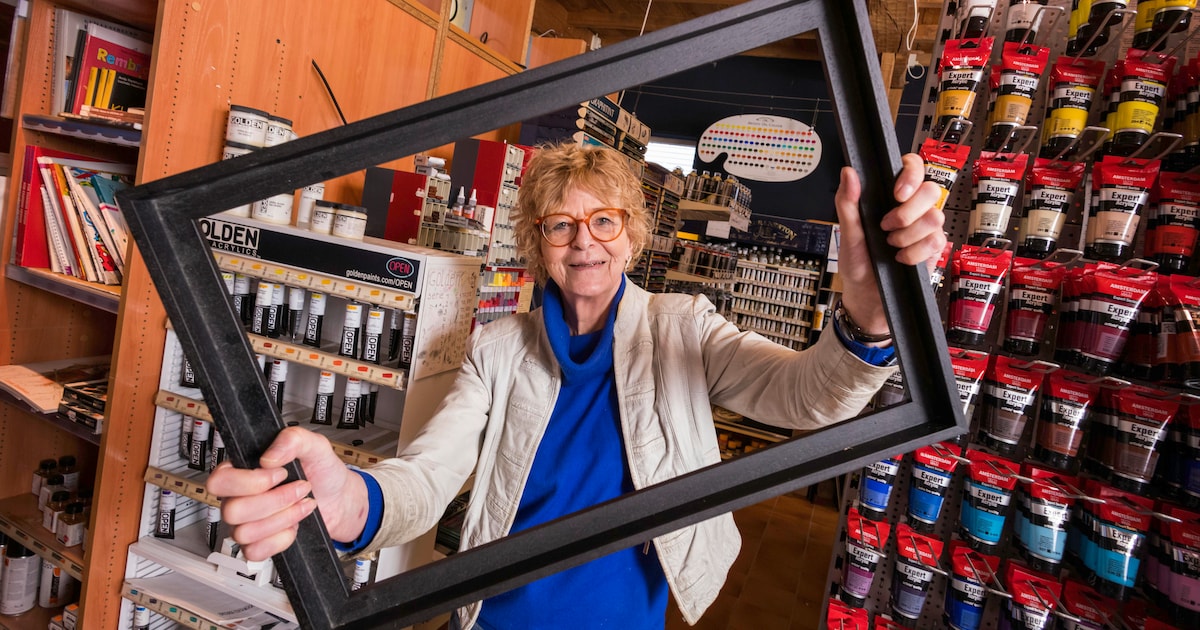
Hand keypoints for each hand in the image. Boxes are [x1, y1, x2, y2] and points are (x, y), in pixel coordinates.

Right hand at [207, 426, 368, 560]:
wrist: (340, 500)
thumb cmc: (323, 473)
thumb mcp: (315, 446)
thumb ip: (293, 439)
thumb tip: (269, 457)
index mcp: (243, 470)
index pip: (219, 481)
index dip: (249, 482)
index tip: (280, 473)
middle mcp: (239, 497)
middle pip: (232, 511)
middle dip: (275, 501)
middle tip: (300, 489)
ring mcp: (247, 522)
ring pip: (244, 533)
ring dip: (283, 519)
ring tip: (302, 505)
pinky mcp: (259, 543)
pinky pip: (254, 551)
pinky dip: (280, 540)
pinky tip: (293, 526)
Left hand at [833, 153, 946, 336]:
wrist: (867, 295)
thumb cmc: (857, 263)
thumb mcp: (847, 233)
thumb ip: (848, 202)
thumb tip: (849, 172)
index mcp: (890, 197)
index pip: (913, 167)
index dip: (911, 174)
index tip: (897, 194)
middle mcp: (912, 208)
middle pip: (932, 190)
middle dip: (907, 212)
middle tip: (886, 227)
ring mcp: (925, 227)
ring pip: (935, 217)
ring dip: (908, 235)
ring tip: (890, 245)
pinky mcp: (933, 248)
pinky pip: (936, 241)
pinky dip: (914, 253)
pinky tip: (901, 259)